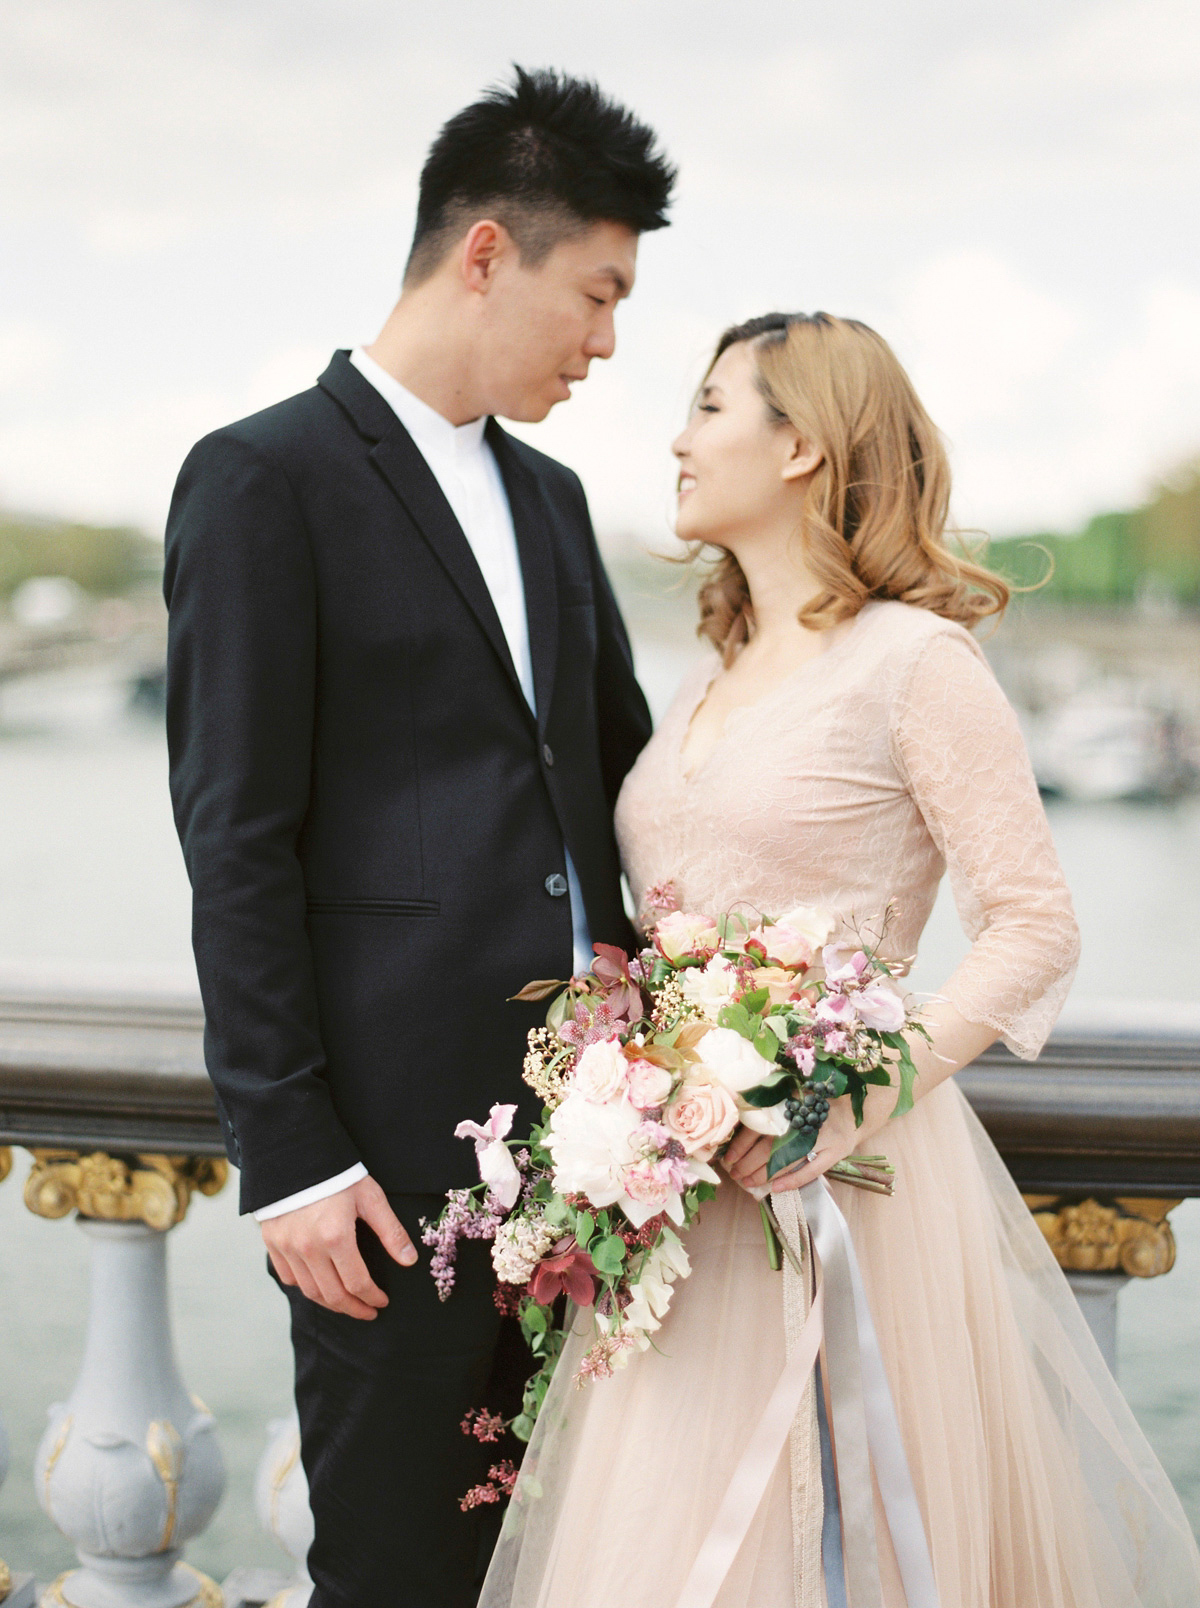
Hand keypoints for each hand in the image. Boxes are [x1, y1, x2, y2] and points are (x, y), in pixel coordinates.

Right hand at [261, 1175, 417, 1318]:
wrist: (296, 1153)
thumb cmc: (338, 1174)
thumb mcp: (371, 1198)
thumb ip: (390, 1232)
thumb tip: (410, 1261)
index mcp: (336, 1236)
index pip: (357, 1283)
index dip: (372, 1298)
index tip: (382, 1302)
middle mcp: (308, 1247)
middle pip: (332, 1295)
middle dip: (354, 1309)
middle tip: (368, 1312)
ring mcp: (287, 1247)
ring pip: (310, 1292)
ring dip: (331, 1303)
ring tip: (348, 1304)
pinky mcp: (272, 1243)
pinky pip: (288, 1277)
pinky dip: (305, 1287)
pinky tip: (320, 1285)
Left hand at [723, 1083, 894, 1194]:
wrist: (856, 1108)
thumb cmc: (818, 1103)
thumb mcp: (794, 1097)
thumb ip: (771, 1108)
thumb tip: (738, 1123)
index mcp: (791, 1102)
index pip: (759, 1126)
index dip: (741, 1144)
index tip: (728, 1157)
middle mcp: (806, 1119)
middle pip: (770, 1147)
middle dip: (749, 1164)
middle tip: (735, 1175)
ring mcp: (824, 1137)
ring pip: (788, 1161)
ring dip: (765, 1175)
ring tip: (748, 1183)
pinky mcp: (836, 1152)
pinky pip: (811, 1171)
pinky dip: (792, 1181)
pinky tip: (776, 1188)